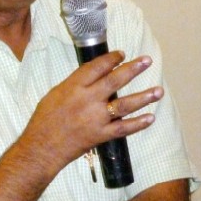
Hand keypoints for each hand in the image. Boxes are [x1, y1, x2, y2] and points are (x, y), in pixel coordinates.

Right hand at [23, 51, 162, 168]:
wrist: (42, 147)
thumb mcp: (56, 94)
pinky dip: (138, 124)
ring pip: (124, 104)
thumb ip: (75, 84)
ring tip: (158, 90)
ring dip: (143, 97)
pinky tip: (150, 117)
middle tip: (147, 61)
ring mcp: (96, 118)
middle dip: (133, 69)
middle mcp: (87, 100)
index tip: (122, 54)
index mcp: (74, 87)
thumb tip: (93, 76)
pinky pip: (123, 128)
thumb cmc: (45, 119)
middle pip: (115, 81)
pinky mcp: (100, 135)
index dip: (111, 59)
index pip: (97, 67)